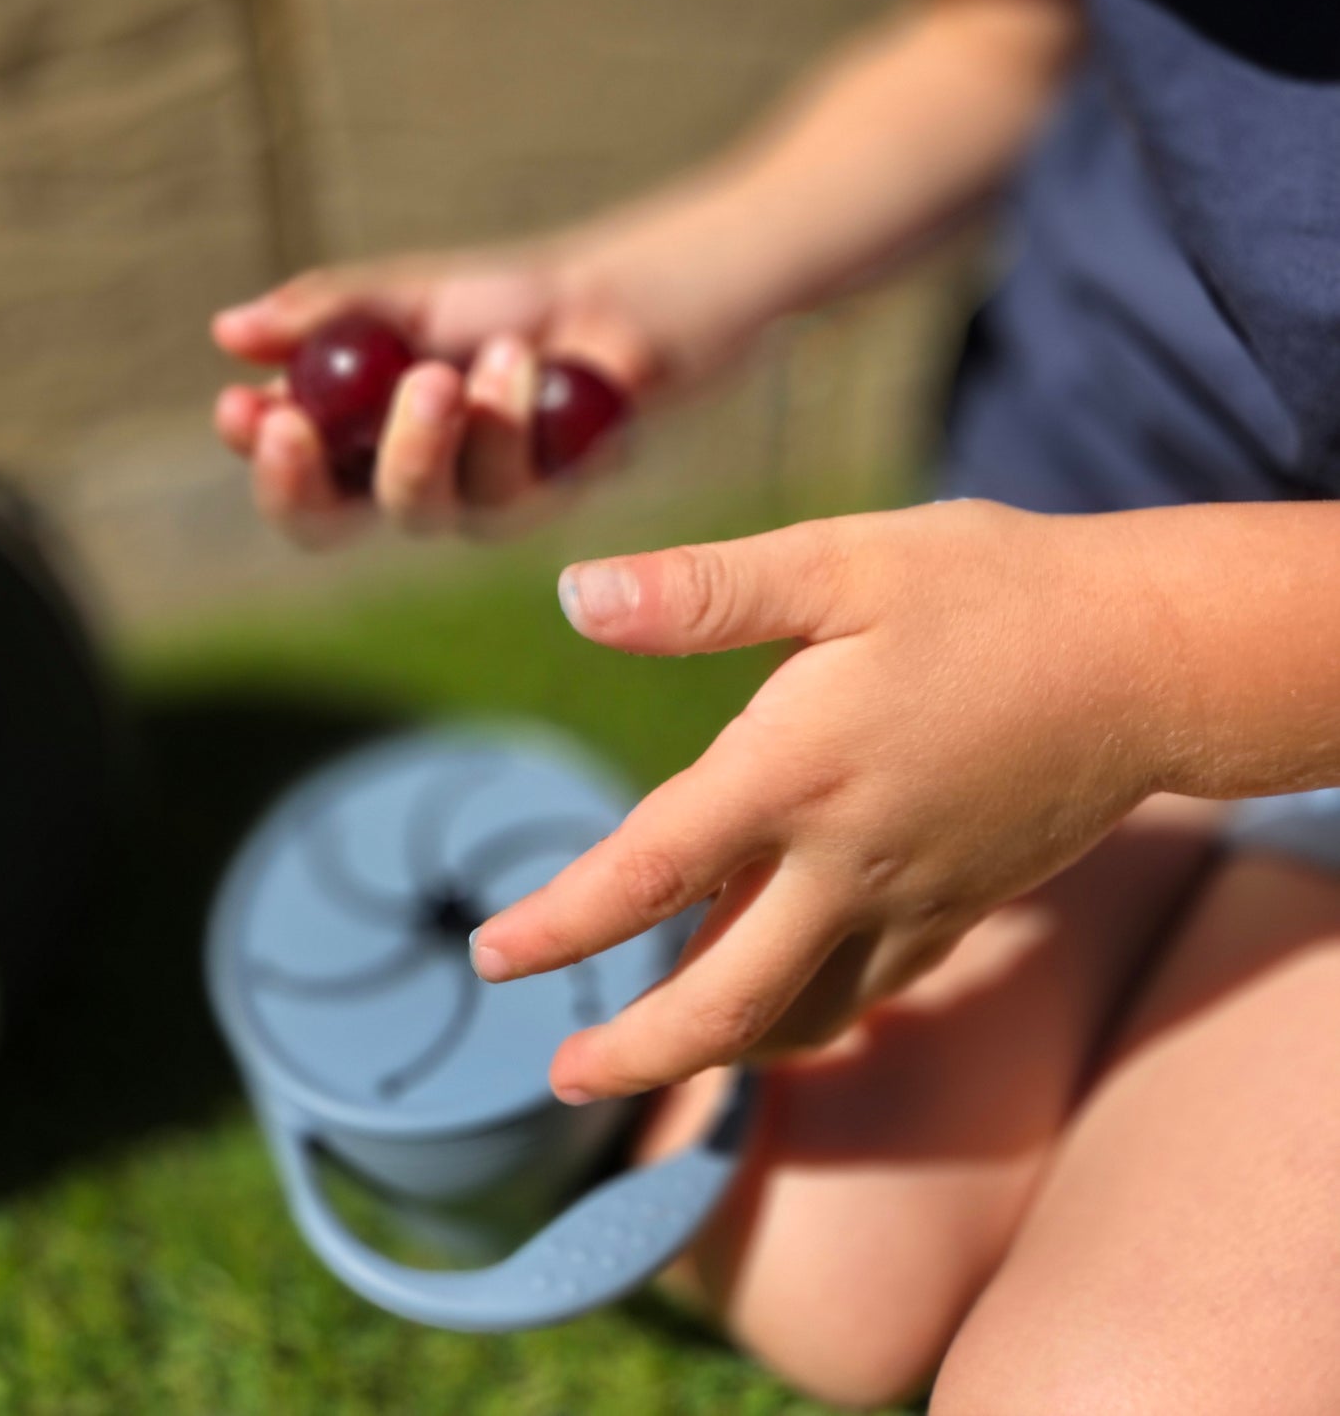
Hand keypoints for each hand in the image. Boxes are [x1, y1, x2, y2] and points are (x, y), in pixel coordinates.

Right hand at [211, 250, 655, 545]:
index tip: (242, 409)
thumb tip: (228, 331)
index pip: (284, 473)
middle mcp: (398, 486)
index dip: (258, 457)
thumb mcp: (400, 297)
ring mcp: (467, 505)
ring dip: (427, 430)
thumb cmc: (495, 306)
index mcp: (348, 442)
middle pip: (323, 525)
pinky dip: (509, 414)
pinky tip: (522, 361)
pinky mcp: (536, 507)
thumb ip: (322, 316)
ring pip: (417, 505)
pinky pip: (505, 486)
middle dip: (303, 479)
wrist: (608, 306)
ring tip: (466, 357)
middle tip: (300, 420)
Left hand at [470, 501, 1171, 1100]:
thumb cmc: (989, 591)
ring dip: (717, 1051)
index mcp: (795, 768)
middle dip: (634, 1057)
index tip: (490, 956)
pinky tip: (782, 999)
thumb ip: (704, 592)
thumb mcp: (841, 561)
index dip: (559, 924)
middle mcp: (847, 859)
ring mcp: (913, 898)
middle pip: (724, 1003)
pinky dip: (807, 1016)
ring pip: (800, 1017)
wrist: (1149, 656)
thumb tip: (575, 597)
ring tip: (655, 1055)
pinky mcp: (964, 907)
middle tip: (560, 1079)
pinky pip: (868, 992)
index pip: (648, 870)